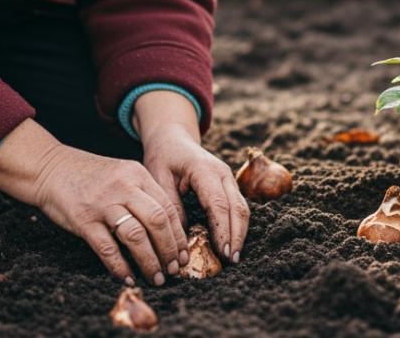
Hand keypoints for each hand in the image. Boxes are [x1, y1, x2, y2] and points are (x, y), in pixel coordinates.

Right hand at [0, 119, 188, 285]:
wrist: (49, 167)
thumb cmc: (89, 176)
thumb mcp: (121, 174)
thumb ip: (142, 194)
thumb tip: (167, 231)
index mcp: (137, 174)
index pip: (168, 207)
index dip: (179, 235)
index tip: (183, 254)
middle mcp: (123, 186)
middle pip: (157, 220)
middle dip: (169, 249)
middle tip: (173, 269)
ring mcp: (103, 202)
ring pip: (136, 236)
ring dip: (149, 261)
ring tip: (156, 278)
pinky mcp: (83, 218)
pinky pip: (107, 248)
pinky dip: (120, 266)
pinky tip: (128, 277)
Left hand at [135, 91, 249, 263]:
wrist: (173, 139)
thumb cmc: (163, 157)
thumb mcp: (158, 178)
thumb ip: (171, 205)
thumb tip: (182, 237)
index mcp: (204, 169)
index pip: (218, 204)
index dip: (222, 230)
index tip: (222, 253)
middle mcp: (222, 173)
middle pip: (238, 208)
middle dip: (237, 236)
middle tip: (232, 260)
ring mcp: (229, 178)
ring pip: (242, 208)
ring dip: (240, 233)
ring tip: (233, 257)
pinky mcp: (229, 185)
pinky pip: (238, 207)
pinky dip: (237, 226)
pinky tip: (231, 244)